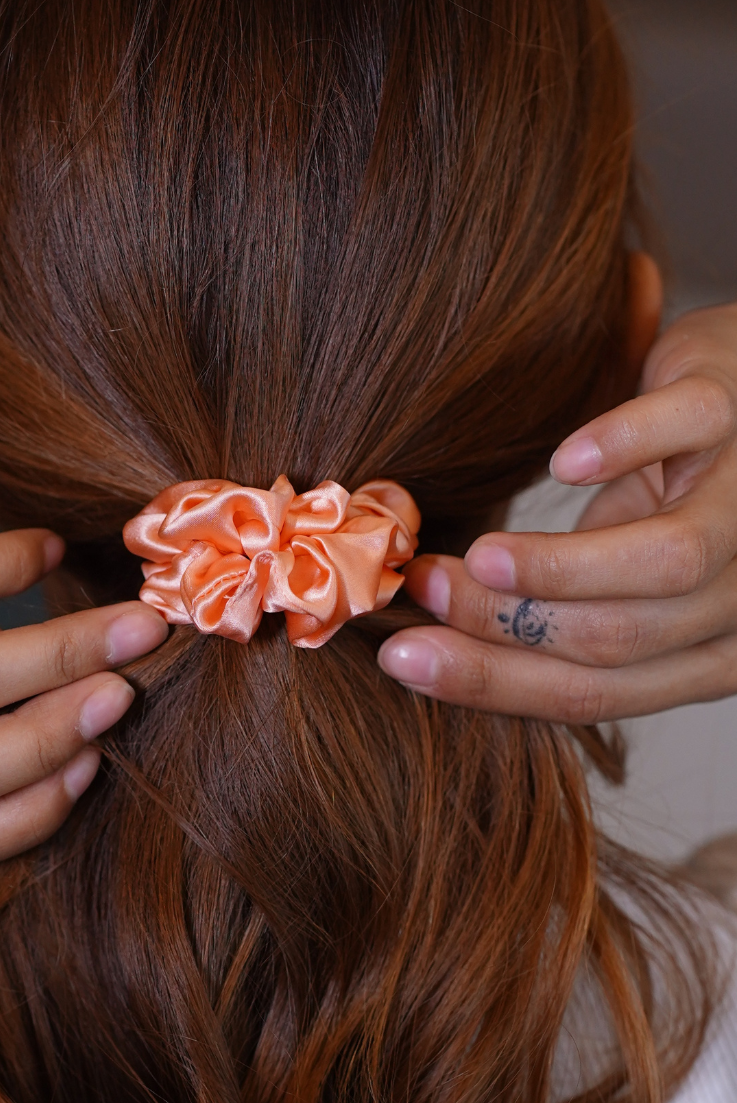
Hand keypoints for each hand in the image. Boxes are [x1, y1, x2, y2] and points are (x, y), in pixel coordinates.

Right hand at [378, 302, 736, 722]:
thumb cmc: (673, 494)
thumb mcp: (625, 579)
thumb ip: (559, 619)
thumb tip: (430, 644)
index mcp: (707, 654)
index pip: (594, 694)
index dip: (488, 683)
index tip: (399, 658)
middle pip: (619, 642)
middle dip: (500, 623)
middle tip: (420, 586)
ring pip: (670, 565)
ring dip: (557, 567)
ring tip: (479, 554)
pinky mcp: (735, 409)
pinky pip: (687, 429)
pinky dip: (623, 449)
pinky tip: (564, 464)